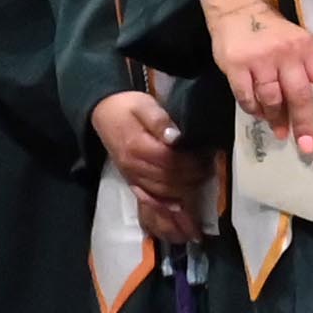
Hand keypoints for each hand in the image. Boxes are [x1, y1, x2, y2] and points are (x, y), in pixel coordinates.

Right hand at [89, 84, 194, 213]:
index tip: (207, 157)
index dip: (191, 162)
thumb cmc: (127, 106)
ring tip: (200, 180)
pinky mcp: (130, 180)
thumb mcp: (144, 105)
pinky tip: (178, 207)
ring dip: (183, 190)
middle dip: (192, 176)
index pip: (170, 161)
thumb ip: (159, 121)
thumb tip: (176, 137)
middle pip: (168, 178)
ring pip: (161, 191)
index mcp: (137, 146)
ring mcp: (130, 175)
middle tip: (209, 169)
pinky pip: (146, 198)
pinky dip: (163, 205)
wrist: (103, 112)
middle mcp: (132, 165)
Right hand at [203, 0, 312, 145]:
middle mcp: (286, 53)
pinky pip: (247, 97)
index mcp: (307, 47)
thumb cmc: (273, 33)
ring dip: (276, 119)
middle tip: (305, 145)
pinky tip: (259, 114)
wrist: (237, 9)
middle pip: (299, 95)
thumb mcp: (298, 43)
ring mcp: (259, 59)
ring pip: (272, 99)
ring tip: (279, 130)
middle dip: (304, 124)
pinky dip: (254, 110)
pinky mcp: (236, 65)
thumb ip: (307, 69)